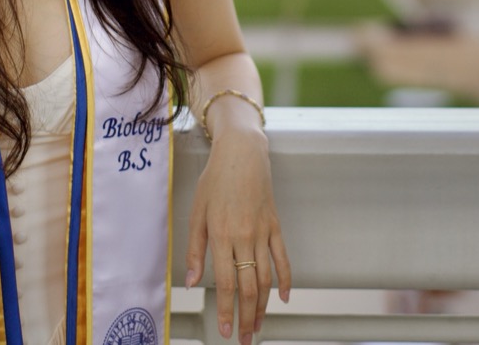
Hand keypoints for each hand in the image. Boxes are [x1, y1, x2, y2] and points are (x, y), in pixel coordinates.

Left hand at [185, 127, 290, 344]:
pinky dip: (285, 280)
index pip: (227, 284)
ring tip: (258, 326)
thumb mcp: (197, 212)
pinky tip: (283, 298)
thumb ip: (196, 250)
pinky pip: (283, 258)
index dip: (227, 310)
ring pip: (266, 278)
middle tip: (243, 338)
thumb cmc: (215, 180)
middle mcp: (245, 237)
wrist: (242, 153)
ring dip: (263, 306)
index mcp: (222, 235)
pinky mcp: (275, 225)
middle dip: (246, 317)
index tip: (225, 330)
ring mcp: (263, 232)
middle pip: (249, 287)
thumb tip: (193, 282)